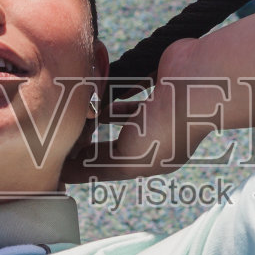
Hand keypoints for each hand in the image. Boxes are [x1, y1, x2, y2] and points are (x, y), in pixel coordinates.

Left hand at [59, 82, 197, 184]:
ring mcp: (160, 108)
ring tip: (76, 113)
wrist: (196, 84)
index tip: (57, 162)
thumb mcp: (127, 159)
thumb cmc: (167, 127)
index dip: (86, 166)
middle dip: (92, 141)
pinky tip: (96, 88)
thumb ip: (97, 166)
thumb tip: (67, 173)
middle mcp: (159, 136)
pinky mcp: (157, 81)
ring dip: (102, 114)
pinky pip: (131, 86)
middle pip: (117, 143)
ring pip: (124, 114)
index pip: (114, 168)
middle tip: (61, 135)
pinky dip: (115, 88)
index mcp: (156, 160)